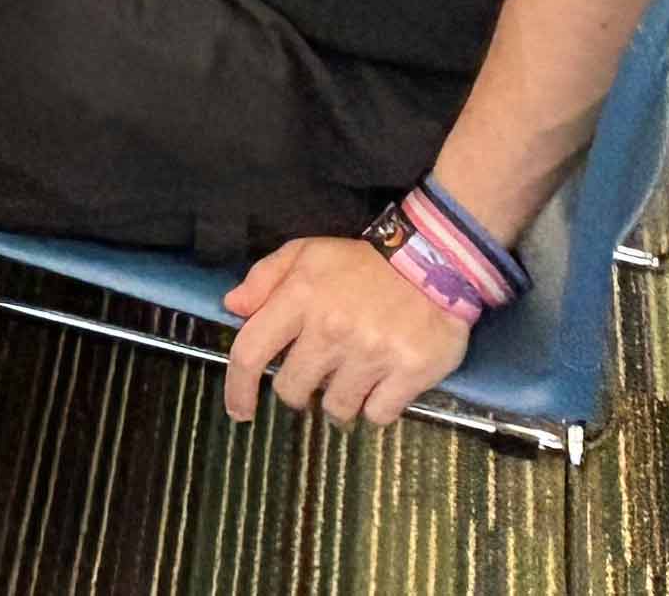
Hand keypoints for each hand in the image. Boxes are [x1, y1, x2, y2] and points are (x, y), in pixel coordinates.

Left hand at [221, 236, 472, 426]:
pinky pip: (378, 415)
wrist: (435, 262)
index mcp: (300, 299)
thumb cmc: (362, 263)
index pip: (250, 352)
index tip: (239, 410)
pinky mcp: (409, 373)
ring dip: (337, 404)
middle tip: (314, 378)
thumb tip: (233, 308)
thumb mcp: (306, 253)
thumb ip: (264, 279)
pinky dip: (375, 410)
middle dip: (297, 391)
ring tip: (350, 383)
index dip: (238, 388)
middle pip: (292, 390)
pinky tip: (379, 389)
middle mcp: (331, 330)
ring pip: (335, 409)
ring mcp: (371, 354)